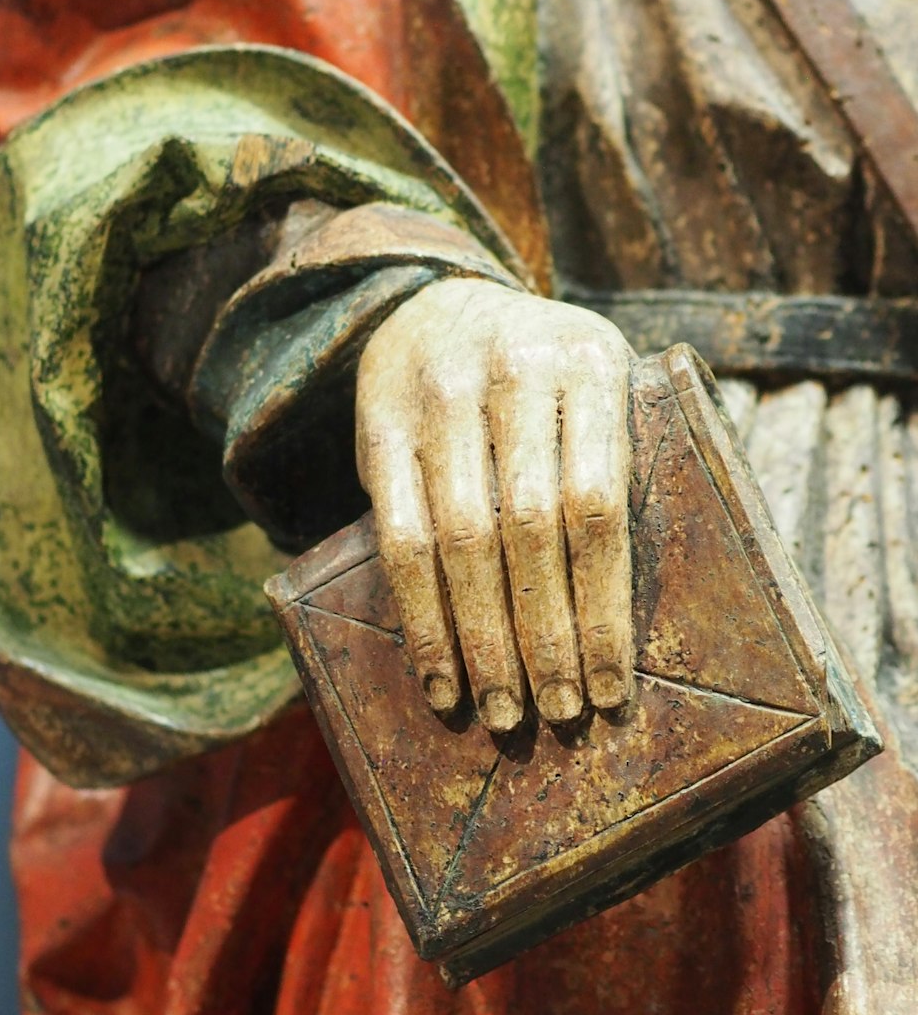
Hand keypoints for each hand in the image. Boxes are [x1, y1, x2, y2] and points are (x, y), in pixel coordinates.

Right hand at [356, 278, 632, 732]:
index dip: (604, 606)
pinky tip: (441, 677)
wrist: (440, 301)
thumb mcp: (599, 382)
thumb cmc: (545, 376)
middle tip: (561, 714)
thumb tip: (634, 618)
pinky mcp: (379, 425)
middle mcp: (513, 369)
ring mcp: (439, 395)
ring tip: (504, 711)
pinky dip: (421, 619)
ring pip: (461, 539)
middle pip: (530, 527)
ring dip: (483, 640)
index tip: (614, 687)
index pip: (599, 502)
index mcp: (590, 362)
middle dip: (546, 635)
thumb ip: (618, 461)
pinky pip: (398, 537)